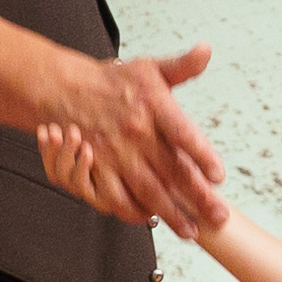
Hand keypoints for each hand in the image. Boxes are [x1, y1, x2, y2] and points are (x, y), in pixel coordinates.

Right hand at [36, 46, 224, 234]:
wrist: (63, 88)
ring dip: (170, 214)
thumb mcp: (149, 68)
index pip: (183, 133)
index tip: (218, 176)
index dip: (202, 156)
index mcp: (153, 105)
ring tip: (190, 231)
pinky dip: (133, 213)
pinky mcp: (96, 168)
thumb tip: (206, 50)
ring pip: (147, 191)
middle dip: (197, 198)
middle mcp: (135, 132)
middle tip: (219, 217)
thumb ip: (182, 65)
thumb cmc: (112, 82)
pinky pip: (115, 198)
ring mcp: (114, 153)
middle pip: (171, 171)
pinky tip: (150, 221)